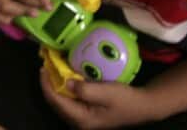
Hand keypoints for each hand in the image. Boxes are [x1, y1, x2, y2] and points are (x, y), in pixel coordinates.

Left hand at [39, 71, 163, 129]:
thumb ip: (84, 89)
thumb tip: (66, 83)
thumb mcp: (106, 92)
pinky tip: (65, 77)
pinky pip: (70, 101)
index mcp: (82, 119)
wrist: (144, 107)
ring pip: (61, 102)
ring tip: (52, 68)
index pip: (56, 101)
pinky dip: (65, 88)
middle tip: (45, 64)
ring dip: (55, 85)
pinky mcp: (87, 114)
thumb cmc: (126, 100)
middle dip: (48, 84)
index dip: (46, 84)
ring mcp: (83, 119)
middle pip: (56, 103)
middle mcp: (79, 122)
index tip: (43, 67)